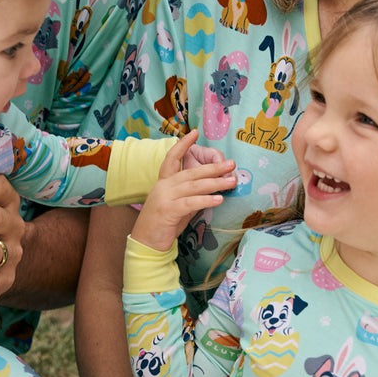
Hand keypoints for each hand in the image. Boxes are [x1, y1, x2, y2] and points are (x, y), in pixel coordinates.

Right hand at [132, 130, 235, 252]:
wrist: (145, 244)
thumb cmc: (162, 226)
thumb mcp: (178, 207)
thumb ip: (191, 197)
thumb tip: (210, 192)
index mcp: (163, 183)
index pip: (172, 158)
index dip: (183, 145)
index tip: (194, 132)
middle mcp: (163, 186)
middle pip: (191, 172)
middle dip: (212, 167)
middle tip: (231, 163)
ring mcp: (164, 198)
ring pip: (194, 186)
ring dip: (215, 183)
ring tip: (231, 181)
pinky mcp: (168, 211)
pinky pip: (190, 203)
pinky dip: (206, 200)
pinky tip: (219, 200)